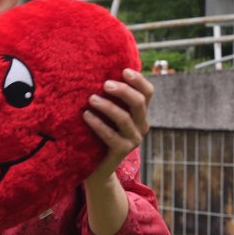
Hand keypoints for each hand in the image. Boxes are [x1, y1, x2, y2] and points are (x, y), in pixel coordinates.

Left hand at [84, 68, 152, 184]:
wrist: (96, 166)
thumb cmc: (97, 132)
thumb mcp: (105, 112)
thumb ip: (107, 95)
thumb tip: (95, 68)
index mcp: (139, 112)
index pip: (148, 92)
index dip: (139, 80)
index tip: (123, 70)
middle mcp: (141, 125)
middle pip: (140, 102)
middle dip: (123, 91)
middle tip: (105, 84)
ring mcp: (133, 139)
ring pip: (125, 118)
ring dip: (108, 106)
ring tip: (91, 99)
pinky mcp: (122, 151)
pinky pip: (111, 136)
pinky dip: (98, 124)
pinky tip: (86, 115)